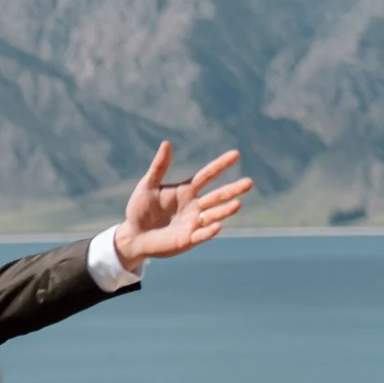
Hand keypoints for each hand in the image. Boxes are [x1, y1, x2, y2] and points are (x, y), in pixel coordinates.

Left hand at [111, 143, 254, 270]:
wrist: (133, 235)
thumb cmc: (140, 209)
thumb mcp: (147, 185)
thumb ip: (159, 167)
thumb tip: (167, 143)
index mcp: (187, 190)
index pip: (207, 175)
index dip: (221, 165)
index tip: (236, 154)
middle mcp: (195, 206)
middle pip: (217, 196)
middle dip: (233, 190)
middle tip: (250, 182)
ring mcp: (193, 223)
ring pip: (214, 215)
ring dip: (225, 210)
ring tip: (238, 204)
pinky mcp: (188, 239)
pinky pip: (201, 235)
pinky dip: (209, 231)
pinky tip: (217, 226)